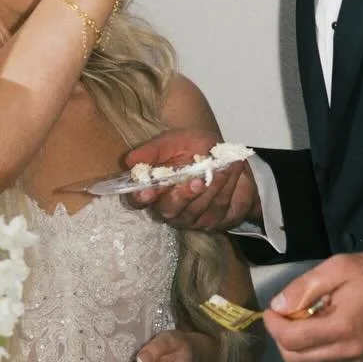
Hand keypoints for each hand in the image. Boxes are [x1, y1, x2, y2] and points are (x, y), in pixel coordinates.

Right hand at [121, 130, 259, 232]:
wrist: (229, 156)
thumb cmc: (195, 149)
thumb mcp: (175, 141)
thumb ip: (154, 150)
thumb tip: (130, 160)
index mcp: (154, 189)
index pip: (138, 200)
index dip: (140, 198)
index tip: (147, 191)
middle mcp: (169, 207)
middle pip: (168, 211)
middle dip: (182, 196)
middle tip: (196, 181)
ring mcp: (191, 218)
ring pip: (196, 209)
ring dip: (211, 186)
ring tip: (222, 166)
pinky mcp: (213, 220)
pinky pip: (218, 207)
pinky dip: (226, 186)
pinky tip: (232, 169)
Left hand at [264, 253, 362, 361]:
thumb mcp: (341, 267)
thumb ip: (305, 287)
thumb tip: (278, 306)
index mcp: (340, 329)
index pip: (290, 340)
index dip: (273, 325)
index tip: (271, 310)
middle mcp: (347, 353)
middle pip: (296, 358)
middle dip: (283, 337)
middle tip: (288, 313)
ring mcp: (358, 361)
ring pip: (312, 361)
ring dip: (301, 343)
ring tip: (311, 315)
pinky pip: (331, 360)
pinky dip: (320, 346)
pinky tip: (330, 323)